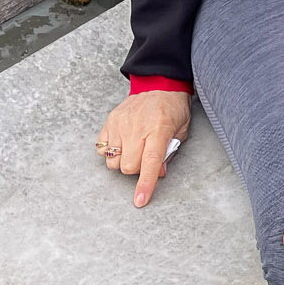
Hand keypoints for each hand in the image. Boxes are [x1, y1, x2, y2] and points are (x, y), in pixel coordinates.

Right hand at [96, 90, 191, 207]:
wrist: (159, 84)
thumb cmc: (173, 108)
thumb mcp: (181, 131)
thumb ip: (169, 153)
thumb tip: (158, 173)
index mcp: (159, 130)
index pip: (150, 163)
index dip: (145, 184)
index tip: (140, 201)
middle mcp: (137, 128)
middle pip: (127, 167)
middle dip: (136, 169)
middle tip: (144, 157)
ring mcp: (121, 124)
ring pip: (112, 160)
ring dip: (122, 161)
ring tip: (133, 149)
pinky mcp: (110, 120)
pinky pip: (102, 148)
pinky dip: (110, 152)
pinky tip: (122, 143)